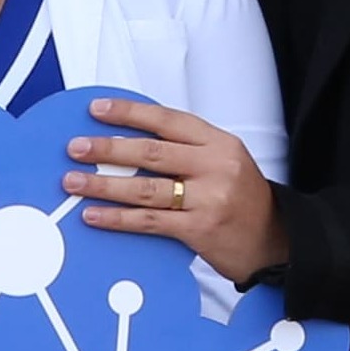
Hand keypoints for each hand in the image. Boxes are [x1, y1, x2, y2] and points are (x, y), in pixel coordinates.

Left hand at [65, 95, 280, 283]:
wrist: (275, 240)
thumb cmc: (243, 200)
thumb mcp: (224, 161)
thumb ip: (187, 149)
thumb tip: (130, 142)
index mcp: (219, 143)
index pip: (167, 120)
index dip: (130, 113)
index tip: (98, 110)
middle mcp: (215, 166)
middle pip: (151, 152)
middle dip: (108, 148)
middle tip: (76, 147)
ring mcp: (208, 198)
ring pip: (145, 187)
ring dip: (103, 183)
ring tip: (74, 181)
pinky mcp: (199, 229)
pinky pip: (149, 221)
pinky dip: (117, 218)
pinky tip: (94, 215)